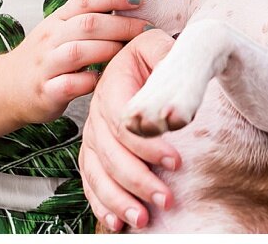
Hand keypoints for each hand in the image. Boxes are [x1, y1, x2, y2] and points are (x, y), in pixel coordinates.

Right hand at [1, 0, 149, 126]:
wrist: (6, 89)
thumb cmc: (45, 59)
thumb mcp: (60, 32)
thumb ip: (88, 21)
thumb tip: (130, 10)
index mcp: (57, 20)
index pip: (85, 0)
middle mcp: (50, 39)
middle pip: (87, 24)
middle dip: (121, 24)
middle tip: (146, 29)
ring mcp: (46, 66)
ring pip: (77, 52)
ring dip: (107, 50)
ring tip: (128, 52)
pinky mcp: (46, 92)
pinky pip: (69, 84)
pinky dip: (88, 81)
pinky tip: (102, 80)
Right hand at [78, 29, 182, 231]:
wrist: (141, 61)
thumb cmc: (157, 56)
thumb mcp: (161, 45)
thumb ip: (168, 57)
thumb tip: (173, 88)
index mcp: (111, 85)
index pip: (123, 122)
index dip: (148, 145)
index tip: (177, 162)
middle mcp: (96, 111)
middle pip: (111, 154)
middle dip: (138, 180)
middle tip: (166, 199)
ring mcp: (93, 134)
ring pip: (98, 172)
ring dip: (119, 199)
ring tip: (143, 219)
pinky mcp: (94, 152)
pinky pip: (91, 181)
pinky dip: (102, 204)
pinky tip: (118, 222)